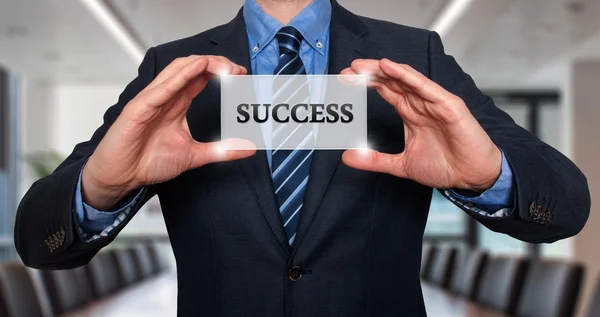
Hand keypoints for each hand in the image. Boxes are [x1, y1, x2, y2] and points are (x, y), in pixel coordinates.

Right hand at [82, 55, 254, 208]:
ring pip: (177, 70)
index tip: (242, 75)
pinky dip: (180, 76)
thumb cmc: (147, 161)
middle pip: (191, 67)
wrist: (122, 176)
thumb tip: (248, 149)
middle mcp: (165, 97)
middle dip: (217, 64)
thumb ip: (221, 151)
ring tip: (224, 67)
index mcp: (176, 103)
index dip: (221, 72)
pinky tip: (197, 69)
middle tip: (238, 70)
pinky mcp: (139, 108)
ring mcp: (152, 100)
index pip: (200, 77)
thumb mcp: (194, 156)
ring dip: (202, 64)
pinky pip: (161, 88)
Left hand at [340, 59, 501, 191]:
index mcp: (410, 112)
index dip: (365, 84)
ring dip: (383, 71)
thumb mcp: (401, 164)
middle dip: (369, 74)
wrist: (471, 177)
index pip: (385, 90)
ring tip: (363, 66)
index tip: (344, 81)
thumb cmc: (445, 165)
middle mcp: (420, 103)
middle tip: (347, 71)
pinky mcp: (448, 105)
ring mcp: (434, 102)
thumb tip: (348, 157)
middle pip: (391, 81)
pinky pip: (425, 86)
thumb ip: (374, 160)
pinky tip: (389, 68)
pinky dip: (407, 76)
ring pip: (405, 79)